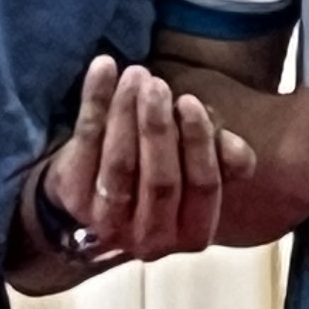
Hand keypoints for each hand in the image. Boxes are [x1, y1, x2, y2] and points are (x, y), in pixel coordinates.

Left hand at [38, 55, 254, 263]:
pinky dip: (94, 101)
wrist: (99, 194)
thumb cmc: (164, 174)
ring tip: (136, 75)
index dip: (198, 144)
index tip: (191, 102)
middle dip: (159, 128)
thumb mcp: (200, 170)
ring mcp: (108, 225)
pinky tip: (104, 68)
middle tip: (157, 86)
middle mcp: (151, 240)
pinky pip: (85, 144)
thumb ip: (225, 162)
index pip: (202, 188)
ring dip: (126, 113)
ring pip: (121, 164)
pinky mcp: (73, 199)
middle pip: (160, 180)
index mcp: (193, 233)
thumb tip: (234, 147)